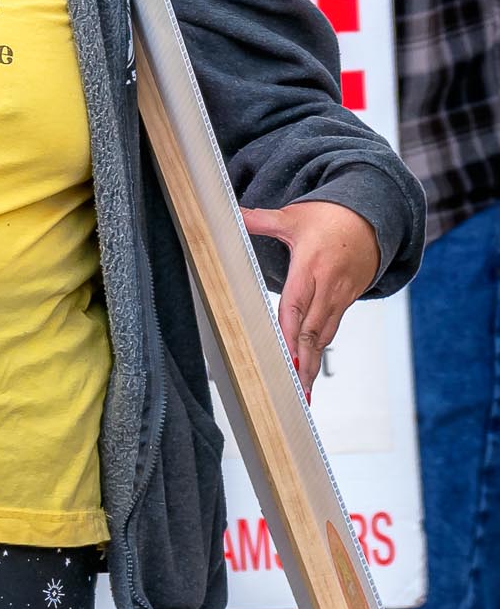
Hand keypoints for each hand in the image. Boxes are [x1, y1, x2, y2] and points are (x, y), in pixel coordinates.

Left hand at [239, 200, 380, 395]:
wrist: (373, 217)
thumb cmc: (331, 218)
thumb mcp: (293, 216)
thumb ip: (261, 220)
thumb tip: (234, 213)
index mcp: (311, 267)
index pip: (297, 306)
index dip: (291, 335)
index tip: (285, 359)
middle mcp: (328, 287)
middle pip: (313, 331)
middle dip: (304, 364)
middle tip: (296, 393)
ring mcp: (340, 297)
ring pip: (324, 336)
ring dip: (312, 365)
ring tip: (302, 395)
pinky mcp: (347, 301)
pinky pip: (331, 330)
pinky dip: (319, 352)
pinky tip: (309, 373)